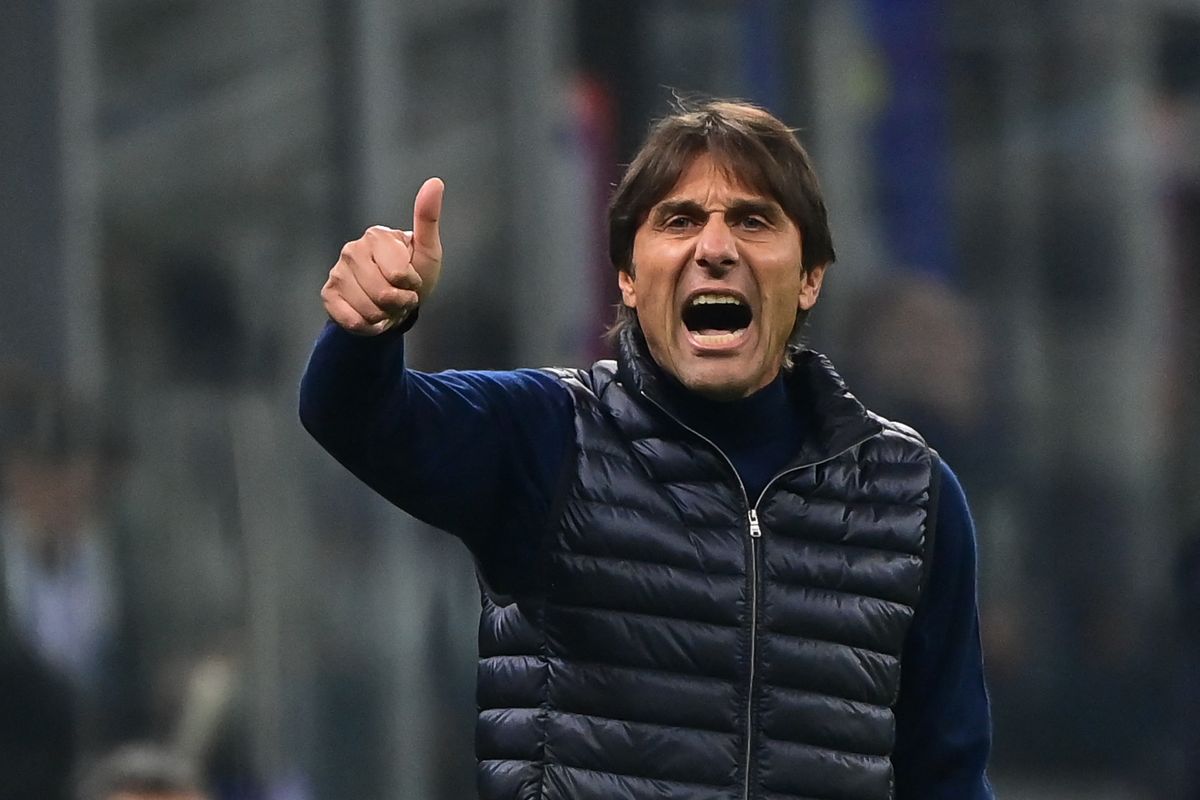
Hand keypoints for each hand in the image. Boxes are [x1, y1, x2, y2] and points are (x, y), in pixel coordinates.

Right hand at [321, 177, 443, 334]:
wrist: (395, 303)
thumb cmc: (414, 273)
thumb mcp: (428, 251)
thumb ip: (428, 219)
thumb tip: (436, 182)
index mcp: (376, 235)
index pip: (400, 275)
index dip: (412, 286)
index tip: (411, 280)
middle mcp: (351, 250)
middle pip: (384, 294)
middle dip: (400, 304)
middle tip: (400, 296)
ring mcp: (336, 272)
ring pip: (369, 310)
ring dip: (385, 316)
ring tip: (386, 306)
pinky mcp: (328, 295)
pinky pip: (352, 321)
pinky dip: (369, 327)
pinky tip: (372, 317)